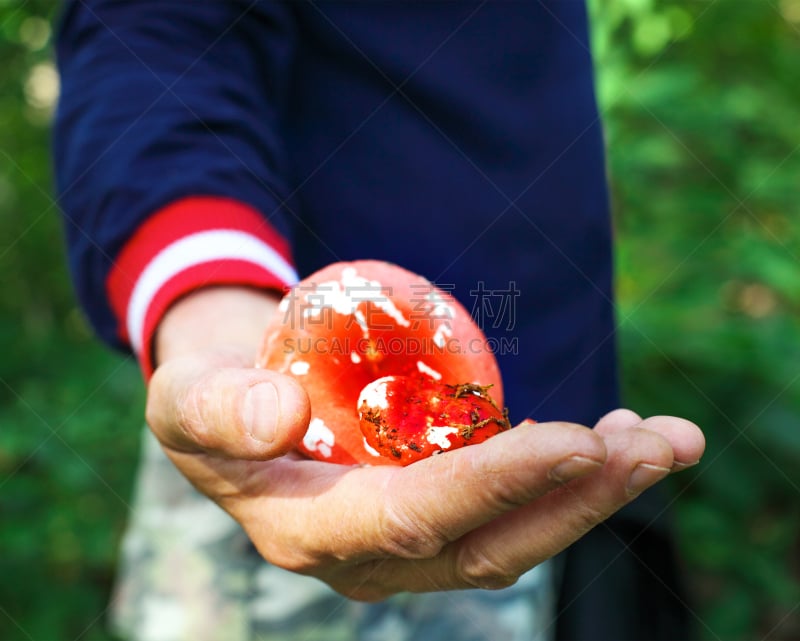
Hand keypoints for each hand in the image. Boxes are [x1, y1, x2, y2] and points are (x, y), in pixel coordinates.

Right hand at [146, 287, 705, 600]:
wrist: (236, 404)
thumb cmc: (209, 396)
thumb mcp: (187, 395)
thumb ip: (216, 408)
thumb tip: (278, 412)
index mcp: (312, 533)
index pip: (416, 519)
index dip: (497, 485)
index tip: (578, 439)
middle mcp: (374, 554)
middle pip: (492, 543)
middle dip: (581, 498)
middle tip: (659, 445)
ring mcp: (412, 537)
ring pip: (518, 532)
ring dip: (597, 490)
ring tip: (666, 442)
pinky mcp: (437, 507)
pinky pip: (514, 505)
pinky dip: (572, 476)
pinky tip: (615, 439)